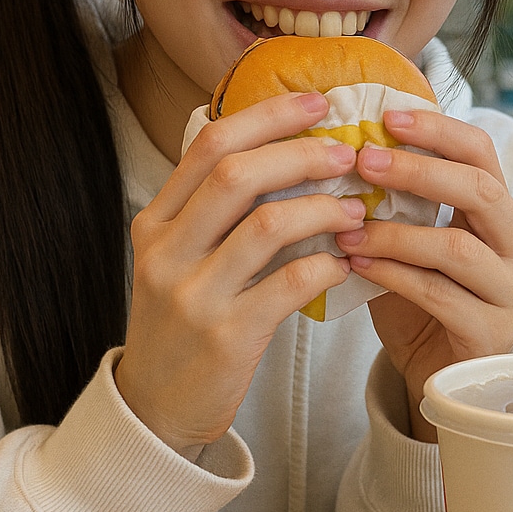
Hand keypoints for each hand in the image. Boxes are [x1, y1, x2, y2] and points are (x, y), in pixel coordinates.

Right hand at [115, 91, 363, 457]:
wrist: (156, 408)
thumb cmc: (184, 324)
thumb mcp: (179, 258)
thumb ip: (215, 211)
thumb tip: (286, 150)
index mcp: (156, 221)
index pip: (209, 145)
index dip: (267, 116)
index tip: (315, 102)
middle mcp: (166, 250)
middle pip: (237, 174)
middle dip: (301, 153)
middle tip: (347, 152)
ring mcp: (192, 294)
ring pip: (268, 225)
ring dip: (323, 209)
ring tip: (356, 209)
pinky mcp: (225, 336)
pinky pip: (289, 283)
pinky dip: (326, 264)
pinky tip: (345, 263)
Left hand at [334, 109, 512, 441]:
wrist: (431, 376)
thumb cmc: (417, 302)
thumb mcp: (411, 242)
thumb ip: (399, 203)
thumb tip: (346, 147)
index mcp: (507, 217)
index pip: (484, 154)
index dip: (437, 131)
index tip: (386, 117)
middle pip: (479, 190)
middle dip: (417, 170)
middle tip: (362, 161)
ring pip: (456, 247)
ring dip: (394, 232)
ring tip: (346, 225)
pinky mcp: (495, 335)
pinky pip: (439, 294)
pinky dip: (392, 275)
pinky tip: (356, 264)